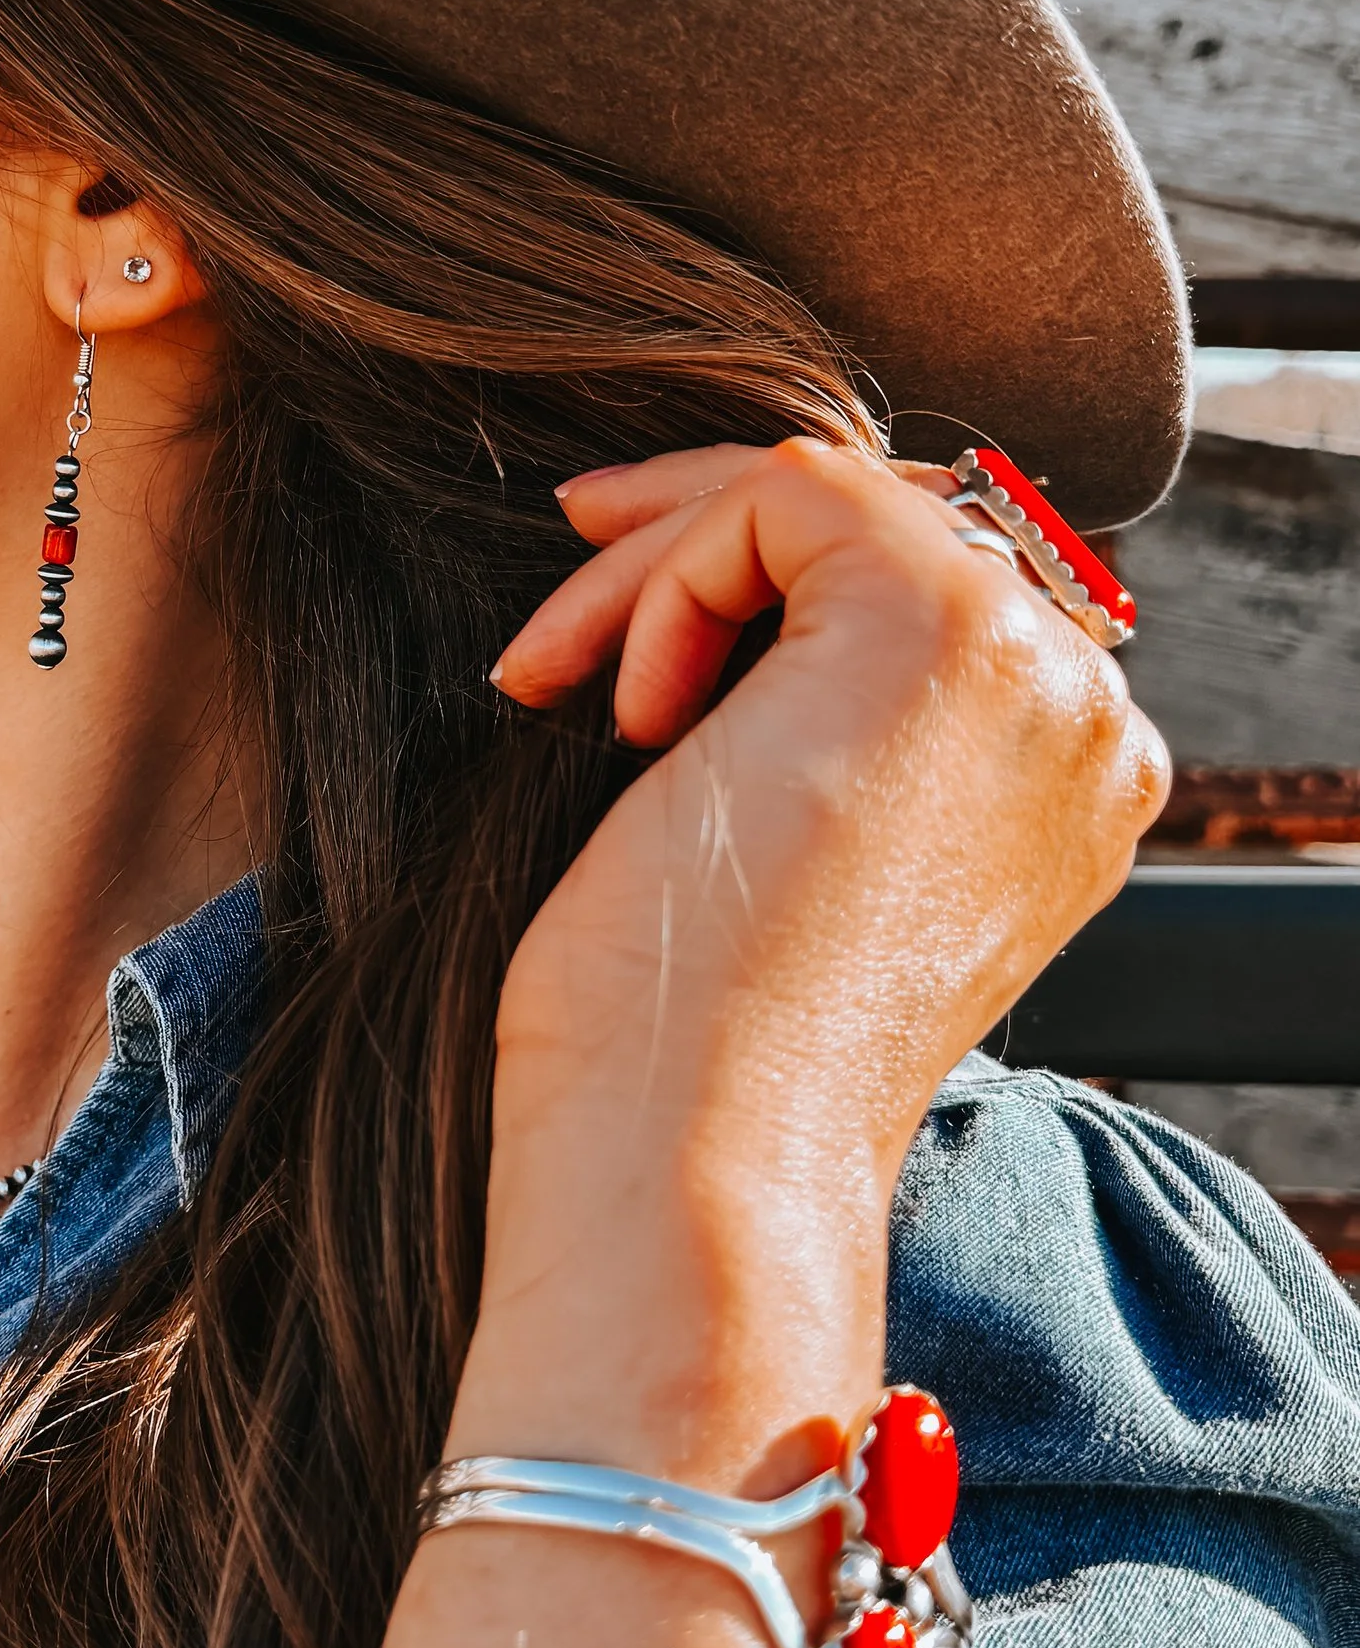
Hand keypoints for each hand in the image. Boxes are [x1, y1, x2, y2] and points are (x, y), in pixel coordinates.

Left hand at [456, 438, 1168, 1480]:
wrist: (693, 1153)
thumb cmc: (685, 1040)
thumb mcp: (777, 845)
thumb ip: (815, 716)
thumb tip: (725, 598)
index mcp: (1063, 783)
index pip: (926, 591)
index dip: (754, 587)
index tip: (613, 646)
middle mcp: (1084, 716)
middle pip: (883, 523)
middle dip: (695, 548)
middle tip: (564, 611)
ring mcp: (1034, 667)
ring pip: (822, 497)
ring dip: (659, 572)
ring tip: (565, 690)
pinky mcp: (945, 624)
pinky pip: (782, 494)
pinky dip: (667, 581)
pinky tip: (633, 720)